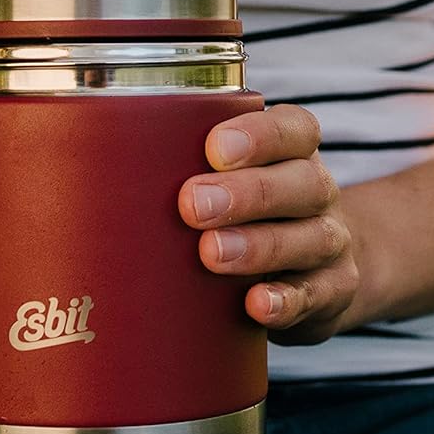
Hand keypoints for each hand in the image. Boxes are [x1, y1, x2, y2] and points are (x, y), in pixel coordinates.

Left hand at [178, 104, 360, 344]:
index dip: (259, 136)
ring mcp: (330, 243)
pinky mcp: (332, 291)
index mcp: (294, 152)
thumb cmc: (248, 214)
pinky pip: (315, 296)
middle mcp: (317, 191)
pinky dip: (285, 301)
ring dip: (259, 246)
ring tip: (211, 254)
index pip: (294, 129)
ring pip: (309, 238)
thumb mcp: (231, 181)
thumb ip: (186, 167)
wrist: (318, 272)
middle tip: (192, 205)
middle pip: (301, 182)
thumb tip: (101, 166)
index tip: (214, 148)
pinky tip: (255, 303)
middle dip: (246, 193)